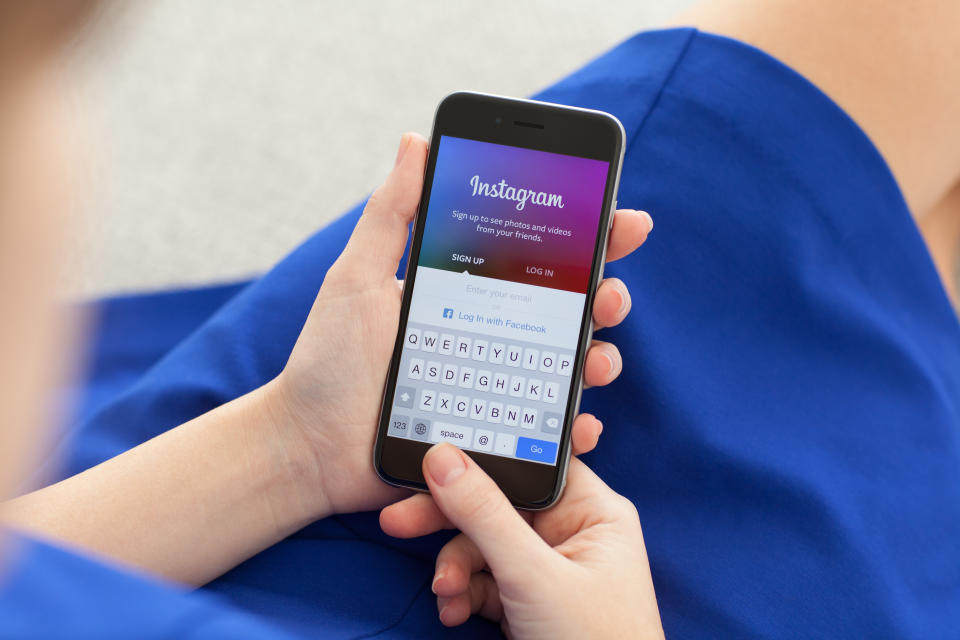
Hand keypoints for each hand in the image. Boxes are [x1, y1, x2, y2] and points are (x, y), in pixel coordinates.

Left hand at [267, 133, 652, 516]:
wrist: (309, 446)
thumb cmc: (329, 360)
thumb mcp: (358, 276)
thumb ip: (391, 213)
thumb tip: (416, 140)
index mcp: (470, 294)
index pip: (539, 259)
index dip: (588, 237)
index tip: (621, 218)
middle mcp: (493, 336)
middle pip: (568, 311)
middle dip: (605, 295)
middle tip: (609, 292)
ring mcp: (498, 387)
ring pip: (569, 369)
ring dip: (600, 359)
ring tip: (595, 359)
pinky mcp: (494, 436)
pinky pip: (547, 432)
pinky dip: (574, 428)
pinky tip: (581, 424)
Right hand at [380, 444, 663, 638]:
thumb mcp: (532, 576)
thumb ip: (485, 515)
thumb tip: (444, 458)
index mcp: (593, 511)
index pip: (529, 467)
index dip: (480, 462)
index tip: (430, 464)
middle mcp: (572, 533)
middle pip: (498, 506)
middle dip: (451, 522)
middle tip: (400, 522)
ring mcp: (548, 570)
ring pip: (484, 547)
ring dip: (455, 568)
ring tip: (444, 594)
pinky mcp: (529, 602)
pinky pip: (484, 581)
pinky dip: (464, 594)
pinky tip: (452, 611)